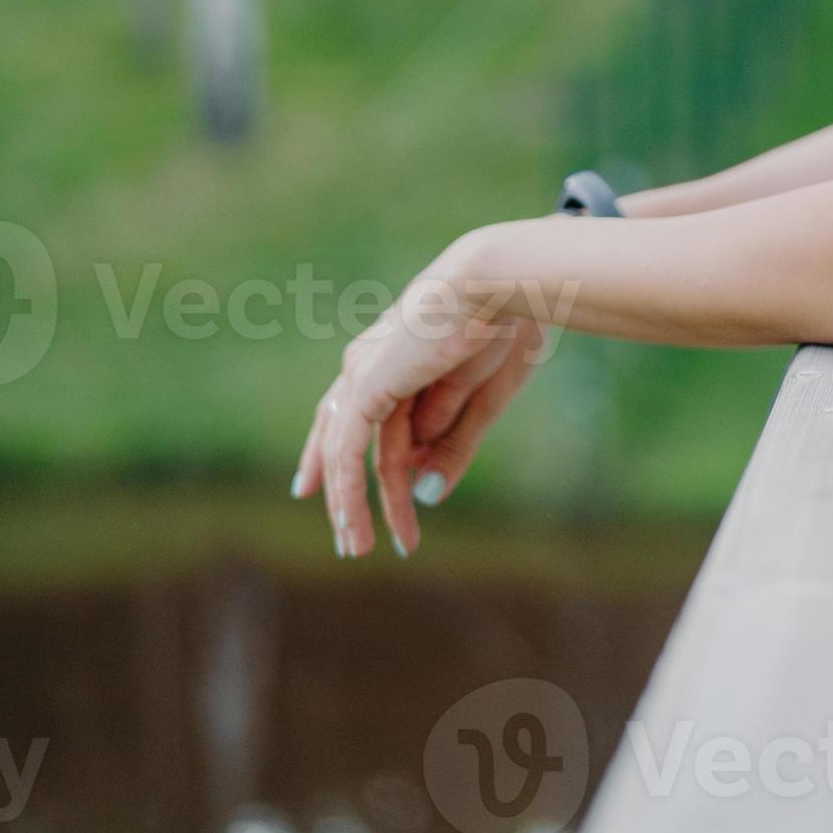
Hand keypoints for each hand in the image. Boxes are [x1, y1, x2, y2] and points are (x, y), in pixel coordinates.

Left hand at [291, 247, 533, 557]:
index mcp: (398, 356)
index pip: (355, 414)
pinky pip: (349, 449)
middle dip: (346, 494)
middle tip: (351, 541)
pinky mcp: (367, 385)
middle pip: (345, 439)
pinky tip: (357, 521)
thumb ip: (453, 444)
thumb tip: (426, 492)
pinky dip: (350, 489)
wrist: (499, 284)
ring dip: (355, 505)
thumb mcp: (482, 399)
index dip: (341, 456)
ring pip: (348, 454)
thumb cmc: (505, 325)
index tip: (328, 495)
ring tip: (363, 548)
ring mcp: (364, 373)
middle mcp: (371, 364)